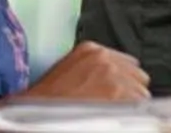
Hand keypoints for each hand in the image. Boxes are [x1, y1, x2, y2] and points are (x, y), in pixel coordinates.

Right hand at [9, 40, 148, 102]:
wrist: (29, 114)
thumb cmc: (42, 102)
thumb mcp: (65, 74)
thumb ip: (89, 71)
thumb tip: (105, 83)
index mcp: (91, 50)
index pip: (125, 63)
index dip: (124, 81)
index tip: (118, 92)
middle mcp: (105, 59)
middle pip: (137, 75)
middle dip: (130, 91)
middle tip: (116, 107)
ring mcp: (113, 76)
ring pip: (141, 92)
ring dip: (132, 105)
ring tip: (116, 116)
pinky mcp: (118, 95)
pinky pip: (139, 107)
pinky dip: (132, 116)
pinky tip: (118, 120)